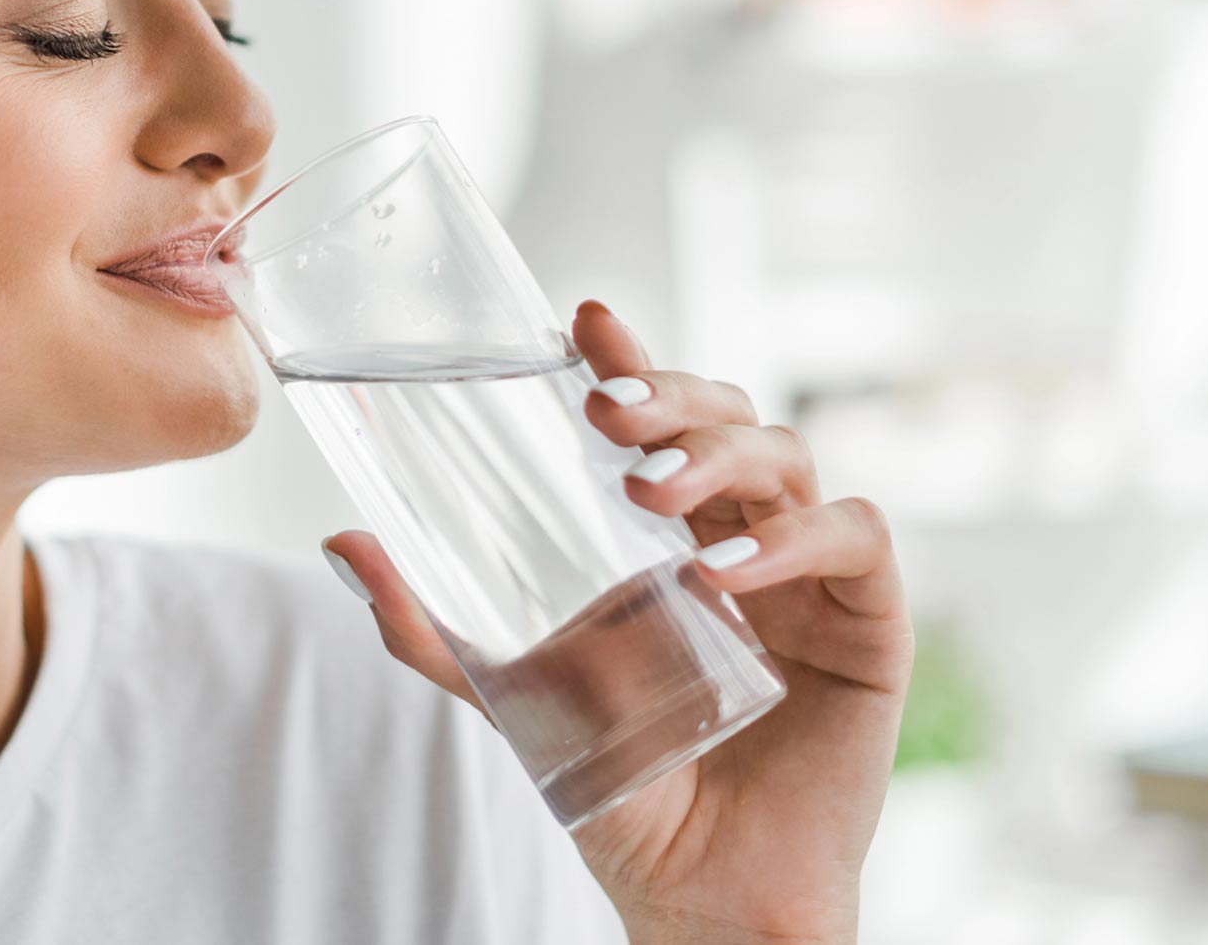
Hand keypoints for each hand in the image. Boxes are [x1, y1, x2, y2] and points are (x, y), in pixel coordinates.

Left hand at [323, 300, 910, 944]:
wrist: (696, 892)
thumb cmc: (616, 783)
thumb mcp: (513, 691)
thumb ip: (432, 627)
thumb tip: (340, 544)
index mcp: (669, 533)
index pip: (657, 419)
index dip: (632, 360)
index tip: (586, 320)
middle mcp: (742, 536)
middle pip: (729, 416)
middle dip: (671, 396)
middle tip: (606, 412)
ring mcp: (807, 574)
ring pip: (789, 455)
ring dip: (719, 455)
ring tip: (649, 490)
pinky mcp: (866, 625)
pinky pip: (853, 539)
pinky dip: (794, 538)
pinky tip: (723, 571)